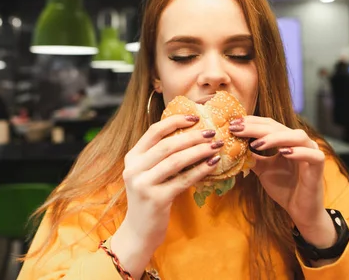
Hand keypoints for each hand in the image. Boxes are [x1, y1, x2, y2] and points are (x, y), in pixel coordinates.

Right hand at [110, 114, 222, 277]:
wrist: (140, 231)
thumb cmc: (150, 198)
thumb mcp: (148, 174)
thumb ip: (161, 156)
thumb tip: (191, 134)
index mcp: (132, 157)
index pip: (154, 132)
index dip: (175, 121)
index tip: (195, 117)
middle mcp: (134, 169)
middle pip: (167, 145)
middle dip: (192, 136)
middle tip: (212, 132)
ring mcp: (143, 184)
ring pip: (176, 161)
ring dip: (199, 151)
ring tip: (216, 145)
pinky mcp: (156, 199)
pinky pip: (183, 180)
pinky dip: (200, 170)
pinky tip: (213, 164)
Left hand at [229, 116, 336, 249]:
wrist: (299, 210)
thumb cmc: (283, 188)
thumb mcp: (262, 169)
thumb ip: (252, 157)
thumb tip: (233, 146)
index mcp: (287, 140)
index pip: (269, 124)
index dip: (251, 122)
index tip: (233, 125)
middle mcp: (300, 143)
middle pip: (279, 128)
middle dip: (256, 128)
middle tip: (237, 129)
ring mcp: (311, 152)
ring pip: (297, 136)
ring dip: (275, 138)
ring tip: (256, 144)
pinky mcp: (319, 166)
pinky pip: (313, 155)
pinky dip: (299, 152)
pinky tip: (283, 153)